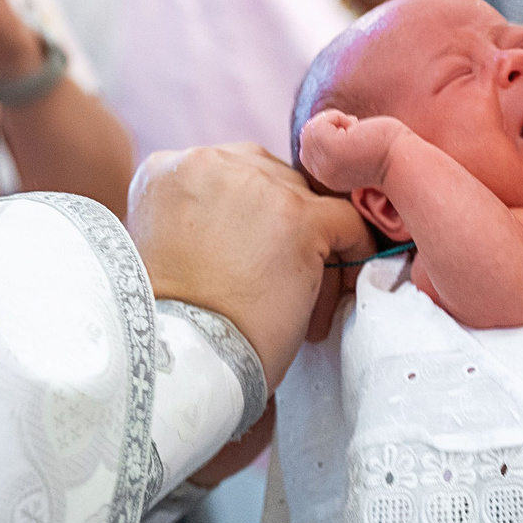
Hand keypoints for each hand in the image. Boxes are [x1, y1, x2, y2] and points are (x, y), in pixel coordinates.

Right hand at [129, 143, 367, 386]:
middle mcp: (208, 162)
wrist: (180, 360)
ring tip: (303, 298)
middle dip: (282, 229)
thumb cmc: (172, 321)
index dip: (252, 216)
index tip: (256, 255)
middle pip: (274, 180)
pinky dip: (354, 249)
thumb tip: (253, 217)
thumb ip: (200, 212)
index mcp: (168, 168)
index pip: (234, 173)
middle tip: (280, 283)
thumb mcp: (168, 243)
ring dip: (313, 246)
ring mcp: (256, 184)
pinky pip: (346, 220)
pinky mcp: (297, 216)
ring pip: (308, 200)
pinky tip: (344, 284)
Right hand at [297, 108, 409, 193]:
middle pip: (306, 138)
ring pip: (310, 129)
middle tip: (354, 129)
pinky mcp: (330, 149)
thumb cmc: (388, 150)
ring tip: (355, 128)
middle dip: (327, 125)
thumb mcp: (354, 149)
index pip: (308, 150)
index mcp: (329, 177)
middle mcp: (323, 174)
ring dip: (332, 120)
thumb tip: (316, 125)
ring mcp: (325, 164)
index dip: (327, 135)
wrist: (405, 159)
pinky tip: (356, 127)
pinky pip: (318, 123)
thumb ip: (334, 144)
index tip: (352, 136)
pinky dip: (336, 117)